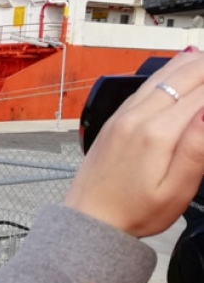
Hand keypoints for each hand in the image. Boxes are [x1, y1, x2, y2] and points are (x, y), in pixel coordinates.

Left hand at [64, 48, 203, 237]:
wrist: (90, 218)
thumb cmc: (133, 211)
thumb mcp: (176, 191)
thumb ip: (198, 149)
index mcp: (157, 133)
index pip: (203, 94)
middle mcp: (137, 117)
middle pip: (185, 75)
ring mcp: (124, 115)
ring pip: (164, 74)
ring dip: (195, 63)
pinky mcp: (116, 118)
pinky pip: (147, 84)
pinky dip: (171, 71)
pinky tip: (184, 65)